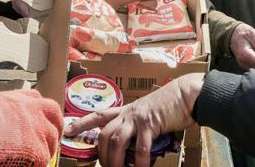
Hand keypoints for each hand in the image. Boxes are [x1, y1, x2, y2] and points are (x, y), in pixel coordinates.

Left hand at [65, 73, 202, 166]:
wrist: (186, 95)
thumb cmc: (170, 108)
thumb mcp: (150, 119)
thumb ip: (139, 132)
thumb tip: (133, 153)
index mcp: (126, 111)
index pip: (99, 116)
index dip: (82, 123)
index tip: (68, 130)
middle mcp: (128, 113)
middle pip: (104, 135)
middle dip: (102, 156)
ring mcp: (137, 116)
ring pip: (116, 141)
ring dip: (116, 161)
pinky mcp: (150, 122)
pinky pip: (140, 147)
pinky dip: (139, 161)